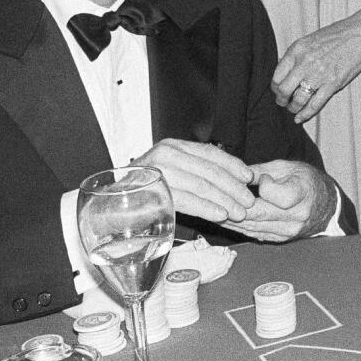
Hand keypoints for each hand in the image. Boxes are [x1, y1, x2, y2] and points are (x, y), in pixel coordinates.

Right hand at [132, 139, 255, 224]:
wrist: (111, 205)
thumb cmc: (145, 190)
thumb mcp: (172, 172)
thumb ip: (196, 170)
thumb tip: (232, 179)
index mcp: (174, 146)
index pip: (210, 152)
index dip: (233, 165)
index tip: (249, 177)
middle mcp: (166, 154)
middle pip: (209, 170)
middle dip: (233, 187)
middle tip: (249, 200)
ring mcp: (159, 172)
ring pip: (202, 185)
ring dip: (225, 200)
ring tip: (240, 212)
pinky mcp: (154, 192)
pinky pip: (188, 200)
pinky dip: (207, 208)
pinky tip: (221, 214)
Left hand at [223, 159, 335, 241]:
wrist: (325, 205)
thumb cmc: (306, 181)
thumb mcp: (288, 167)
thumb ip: (262, 171)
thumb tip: (236, 173)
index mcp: (302, 193)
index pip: (273, 193)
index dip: (263, 184)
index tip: (262, 177)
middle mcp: (297, 216)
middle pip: (259, 213)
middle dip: (235, 207)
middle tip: (216, 199)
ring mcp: (289, 231)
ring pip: (254, 226)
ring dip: (232, 220)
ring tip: (215, 210)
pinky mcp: (280, 239)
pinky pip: (255, 234)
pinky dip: (239, 227)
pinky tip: (226, 220)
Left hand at [273, 5, 360, 123]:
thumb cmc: (339, 34)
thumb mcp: (311, 40)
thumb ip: (297, 56)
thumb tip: (286, 72)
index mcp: (297, 49)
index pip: (277, 75)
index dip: (275, 87)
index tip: (278, 91)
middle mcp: (305, 62)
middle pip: (284, 89)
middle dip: (281, 99)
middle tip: (283, 102)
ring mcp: (319, 74)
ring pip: (298, 99)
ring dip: (293, 107)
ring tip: (294, 109)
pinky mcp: (333, 84)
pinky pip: (314, 104)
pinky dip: (305, 114)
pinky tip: (301, 118)